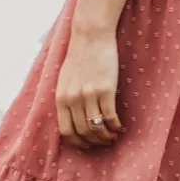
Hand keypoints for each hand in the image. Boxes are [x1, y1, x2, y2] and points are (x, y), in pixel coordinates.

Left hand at [55, 27, 124, 149]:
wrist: (91, 36)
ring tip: (112, 136)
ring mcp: (89, 95)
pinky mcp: (105, 89)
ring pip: (96, 128)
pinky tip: (118, 126)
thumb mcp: (64, 79)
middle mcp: (72, 99)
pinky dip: (114, 126)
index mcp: (61, 98)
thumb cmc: (79, 55)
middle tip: (103, 143)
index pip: (66, 131)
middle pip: (83, 132)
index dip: (78, 142)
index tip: (87, 144)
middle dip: (94, 142)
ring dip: (105, 137)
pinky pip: (109, 117)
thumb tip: (71, 117)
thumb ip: (66, 98)